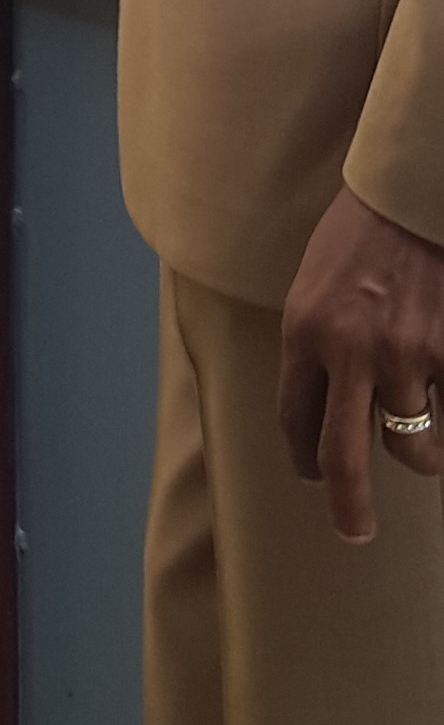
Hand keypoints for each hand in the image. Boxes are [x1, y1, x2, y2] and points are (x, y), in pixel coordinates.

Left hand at [280, 186, 443, 541]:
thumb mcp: (315, 283)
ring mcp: (407, 355)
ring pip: (412, 445)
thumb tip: (325, 404)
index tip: (312, 475)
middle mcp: (351, 351)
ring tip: (422, 445)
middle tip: (354, 532)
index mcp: (305, 331)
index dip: (303, 456)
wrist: (413, 192)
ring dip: (418, 453)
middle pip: (346, 459)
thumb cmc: (362, 230)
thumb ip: (317, 343)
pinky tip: (441, 410)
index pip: (295, 419)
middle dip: (349, 507)